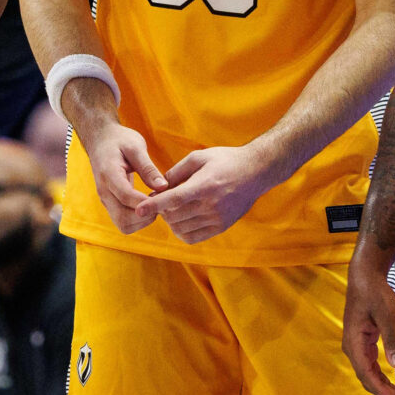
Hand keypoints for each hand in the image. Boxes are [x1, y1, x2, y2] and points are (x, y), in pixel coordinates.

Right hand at [76, 115, 167, 234]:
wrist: (100, 141)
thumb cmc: (120, 140)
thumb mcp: (136, 146)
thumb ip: (148, 168)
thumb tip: (164, 187)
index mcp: (109, 174)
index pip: (126, 196)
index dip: (146, 202)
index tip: (164, 197)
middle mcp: (104, 192)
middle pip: (123, 218)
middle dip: (146, 215)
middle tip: (161, 202)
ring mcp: (105, 201)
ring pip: (124, 225)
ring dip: (143, 220)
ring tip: (156, 204)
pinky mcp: (110, 205)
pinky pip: (124, 222)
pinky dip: (139, 220)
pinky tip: (149, 205)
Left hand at [149, 144, 275, 243]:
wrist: (256, 172)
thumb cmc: (225, 160)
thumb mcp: (199, 157)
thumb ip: (176, 172)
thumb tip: (158, 187)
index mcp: (204, 185)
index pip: (173, 199)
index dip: (154, 205)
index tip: (139, 210)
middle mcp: (211, 205)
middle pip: (174, 215)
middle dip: (161, 209)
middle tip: (160, 200)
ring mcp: (217, 218)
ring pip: (181, 228)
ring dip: (170, 220)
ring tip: (173, 208)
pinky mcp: (221, 227)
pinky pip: (193, 237)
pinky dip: (181, 232)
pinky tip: (181, 221)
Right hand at [341, 252, 394, 394]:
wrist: (365, 276)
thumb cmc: (376, 293)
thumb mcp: (387, 315)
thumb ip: (392, 339)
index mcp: (354, 343)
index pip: (367, 375)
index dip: (383, 390)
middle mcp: (352, 348)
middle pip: (368, 379)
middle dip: (387, 394)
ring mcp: (357, 347)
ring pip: (370, 375)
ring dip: (386, 388)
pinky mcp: (364, 343)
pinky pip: (372, 366)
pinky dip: (383, 377)